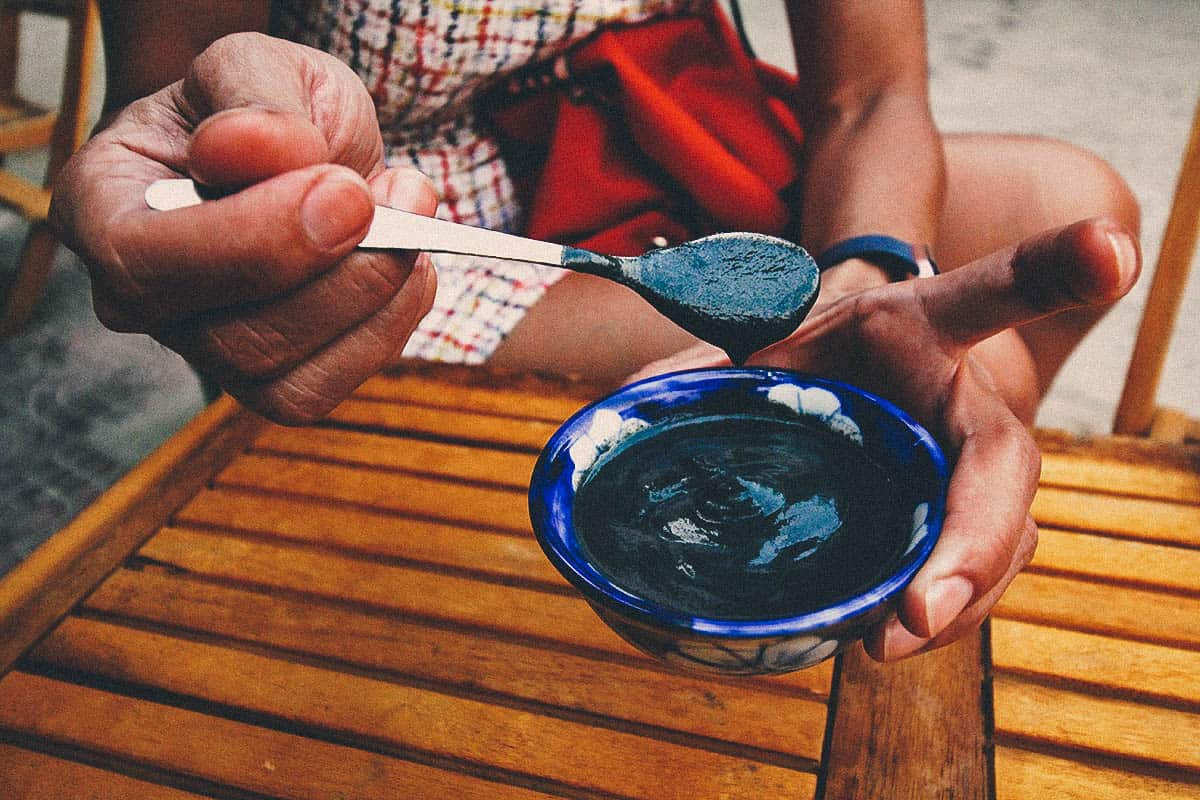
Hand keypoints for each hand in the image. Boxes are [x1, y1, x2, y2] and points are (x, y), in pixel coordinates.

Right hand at [49, 33, 436, 423]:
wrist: (296, 145)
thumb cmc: (259, 107)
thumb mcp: (256, 67)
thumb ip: (254, 99)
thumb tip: (244, 148)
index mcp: (100, 206)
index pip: (147, 262)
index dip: (256, 240)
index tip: (344, 190)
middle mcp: (137, 297)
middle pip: (232, 339)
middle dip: (339, 276)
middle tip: (400, 196)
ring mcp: (201, 349)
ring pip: (284, 379)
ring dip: (374, 296)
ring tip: (409, 210)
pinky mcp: (267, 380)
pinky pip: (324, 390)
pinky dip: (387, 327)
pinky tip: (406, 265)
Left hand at [629, 217, 1139, 660]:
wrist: (825, 360)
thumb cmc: (791, 339)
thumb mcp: (742, 338)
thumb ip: (692, 364)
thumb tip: (611, 417)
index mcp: (918, 326)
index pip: (988, 291)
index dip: (1051, 268)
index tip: (1109, 251)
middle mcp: (959, 397)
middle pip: (1005, 464)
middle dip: (975, 537)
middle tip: (916, 611)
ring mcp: (964, 463)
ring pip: (1001, 535)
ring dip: (959, 596)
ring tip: (884, 642)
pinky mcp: (952, 514)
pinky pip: (968, 566)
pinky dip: (939, 608)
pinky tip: (884, 637)